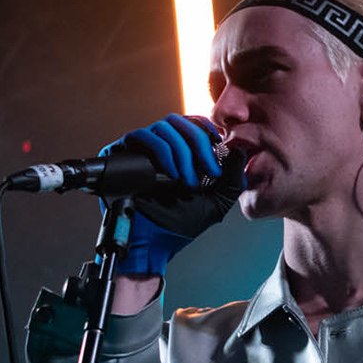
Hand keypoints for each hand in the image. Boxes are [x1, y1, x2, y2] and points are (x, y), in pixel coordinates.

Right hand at [102, 115, 240, 275]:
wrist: (153, 241)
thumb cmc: (179, 225)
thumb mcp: (216, 202)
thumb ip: (232, 179)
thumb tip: (239, 150)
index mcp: (178, 153)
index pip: (191, 123)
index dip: (205, 127)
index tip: (218, 143)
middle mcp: (158, 148)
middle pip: (179, 121)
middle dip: (198, 142)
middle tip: (209, 169)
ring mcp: (140, 150)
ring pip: (164, 127)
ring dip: (182, 153)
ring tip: (187, 181)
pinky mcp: (123, 153)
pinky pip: (143, 136)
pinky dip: (163, 152)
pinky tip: (171, 174)